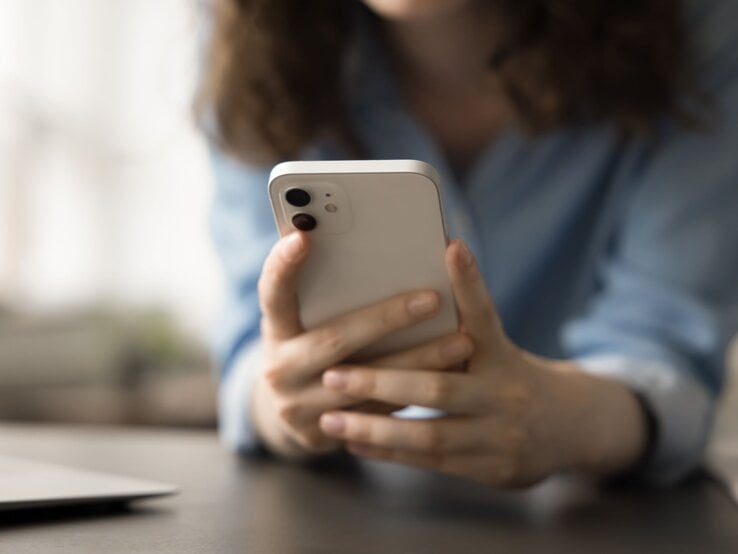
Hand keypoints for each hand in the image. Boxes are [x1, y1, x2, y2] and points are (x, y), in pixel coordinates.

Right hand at [251, 232, 474, 458]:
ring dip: (416, 361)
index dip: (283, 265)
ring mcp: (298, 406)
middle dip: (386, 319)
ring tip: (461, 342)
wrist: (292, 411)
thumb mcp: (306, 319)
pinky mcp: (322, 433)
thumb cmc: (310, 345)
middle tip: (432, 300)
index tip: (303, 236)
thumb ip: (325, 291)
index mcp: (276, 328)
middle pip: (334, 340)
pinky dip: (414, 390)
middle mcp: (280, 367)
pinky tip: (450, 375)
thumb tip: (379, 247)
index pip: (272, 292)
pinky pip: (377, 411)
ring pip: (365, 383)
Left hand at [319, 240, 647, 485]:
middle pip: (438, 387)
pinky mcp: (491, 469)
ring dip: (376, 427)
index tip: (451, 247)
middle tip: (335, 373)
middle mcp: (505, 393)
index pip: (483, 314)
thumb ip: (461, 325)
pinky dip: (391, 452)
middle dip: (381, 381)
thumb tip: (420, 277)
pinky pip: (432, 461)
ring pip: (430, 434)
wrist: (571, 428)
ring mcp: (500, 435)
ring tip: (332, 419)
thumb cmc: (513, 375)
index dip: (468, 282)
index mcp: (504, 354)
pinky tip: (355, 443)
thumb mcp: (498, 348)